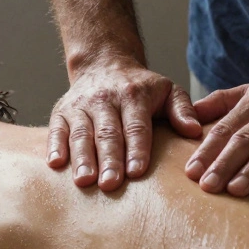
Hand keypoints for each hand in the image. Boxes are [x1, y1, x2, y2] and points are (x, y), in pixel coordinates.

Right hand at [49, 60, 201, 190]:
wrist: (104, 64)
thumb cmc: (141, 87)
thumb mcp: (168, 90)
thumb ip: (182, 109)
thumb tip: (194, 131)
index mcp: (134, 96)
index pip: (136, 126)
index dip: (137, 149)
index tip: (137, 172)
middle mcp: (105, 99)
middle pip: (108, 133)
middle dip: (109, 160)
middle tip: (110, 184)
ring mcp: (81, 106)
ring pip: (81, 134)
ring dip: (82, 158)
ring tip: (84, 181)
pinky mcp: (61, 112)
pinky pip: (56, 130)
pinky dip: (55, 146)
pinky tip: (55, 164)